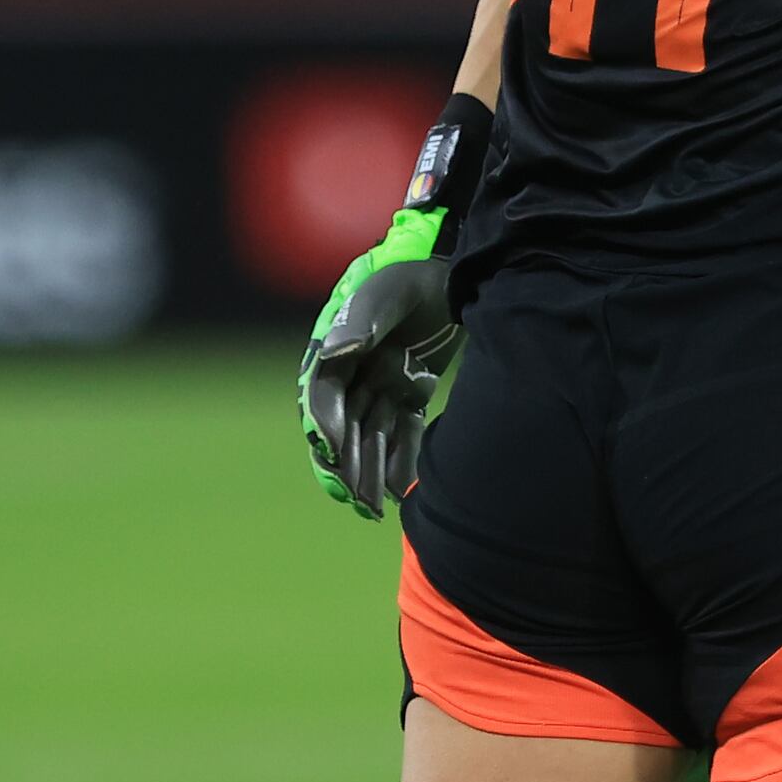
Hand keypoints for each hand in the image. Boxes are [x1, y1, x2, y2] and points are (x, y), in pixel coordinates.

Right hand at [298, 212, 461, 516]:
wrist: (458, 273)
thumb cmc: (417, 275)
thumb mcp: (391, 290)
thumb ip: (363, 318)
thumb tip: (333, 352)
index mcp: (337, 348)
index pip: (322, 394)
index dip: (324, 424)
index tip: (332, 452)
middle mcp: (353, 371)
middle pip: (343, 424)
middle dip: (348, 463)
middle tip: (358, 499)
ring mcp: (381, 384)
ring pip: (370, 435)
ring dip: (371, 470)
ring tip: (377, 508)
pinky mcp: (409, 393)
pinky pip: (401, 432)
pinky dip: (401, 460)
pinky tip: (404, 491)